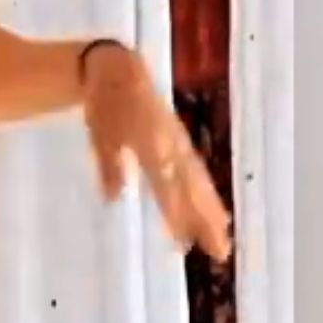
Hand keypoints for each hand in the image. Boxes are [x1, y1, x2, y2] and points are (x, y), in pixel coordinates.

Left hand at [79, 42, 230, 261]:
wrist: (120, 69)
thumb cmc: (106, 104)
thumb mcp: (100, 134)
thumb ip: (109, 164)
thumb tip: (113, 196)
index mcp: (152, 143)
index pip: (166, 184)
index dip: (175, 213)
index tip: (183, 241)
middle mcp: (172, 146)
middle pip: (192, 189)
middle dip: (206, 222)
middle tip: (219, 253)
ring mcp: (179, 144)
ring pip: (200, 184)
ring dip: (212, 213)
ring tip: (223, 242)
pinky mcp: (180, 142)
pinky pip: (198, 174)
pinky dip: (208, 195)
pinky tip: (216, 214)